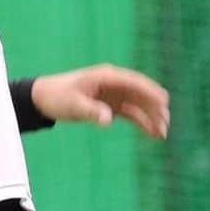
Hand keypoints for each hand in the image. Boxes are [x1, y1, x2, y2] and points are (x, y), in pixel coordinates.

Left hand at [30, 64, 169, 138]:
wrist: (44, 99)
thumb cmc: (57, 97)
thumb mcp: (73, 104)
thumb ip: (91, 111)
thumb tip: (108, 120)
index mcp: (106, 76)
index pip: (133, 81)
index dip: (150, 91)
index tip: (164, 102)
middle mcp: (114, 83)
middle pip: (140, 94)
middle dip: (154, 108)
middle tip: (165, 124)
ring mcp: (114, 95)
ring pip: (138, 105)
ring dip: (151, 117)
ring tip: (162, 134)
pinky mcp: (111, 106)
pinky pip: (131, 114)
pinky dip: (142, 122)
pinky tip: (153, 134)